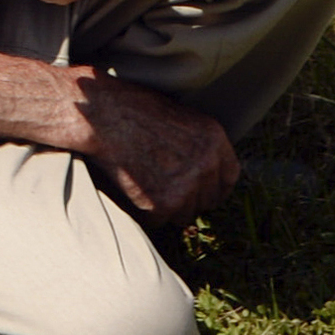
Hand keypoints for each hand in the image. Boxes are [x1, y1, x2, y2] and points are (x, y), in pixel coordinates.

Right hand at [69, 73, 237, 226]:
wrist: (106, 117)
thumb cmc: (138, 113)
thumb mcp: (184, 120)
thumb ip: (203, 148)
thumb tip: (210, 177)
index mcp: (215, 141)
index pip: (229, 178)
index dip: (214, 188)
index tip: (202, 191)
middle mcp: (206, 165)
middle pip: (207, 201)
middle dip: (189, 198)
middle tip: (164, 184)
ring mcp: (185, 186)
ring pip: (184, 215)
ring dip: (167, 207)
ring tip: (147, 182)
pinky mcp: (161, 204)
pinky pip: (158, 221)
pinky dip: (145, 211)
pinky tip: (133, 187)